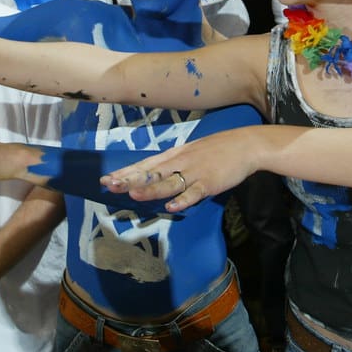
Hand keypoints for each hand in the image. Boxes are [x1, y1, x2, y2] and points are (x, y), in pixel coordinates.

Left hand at [100, 127, 260, 210]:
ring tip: (133, 195)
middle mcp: (180, 162)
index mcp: (174, 156)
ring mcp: (194, 172)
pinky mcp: (209, 182)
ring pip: (169, 183)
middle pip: (151, 173)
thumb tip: (153, 174)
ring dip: (151, 189)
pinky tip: (172, 206)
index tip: (106, 179)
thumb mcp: (189, 152)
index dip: (126, 172)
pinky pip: (194, 192)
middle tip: (110, 186)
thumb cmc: (216, 149)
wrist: (245, 145)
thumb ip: (172, 163)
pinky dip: (183, 200)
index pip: (145, 165)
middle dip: (130, 180)